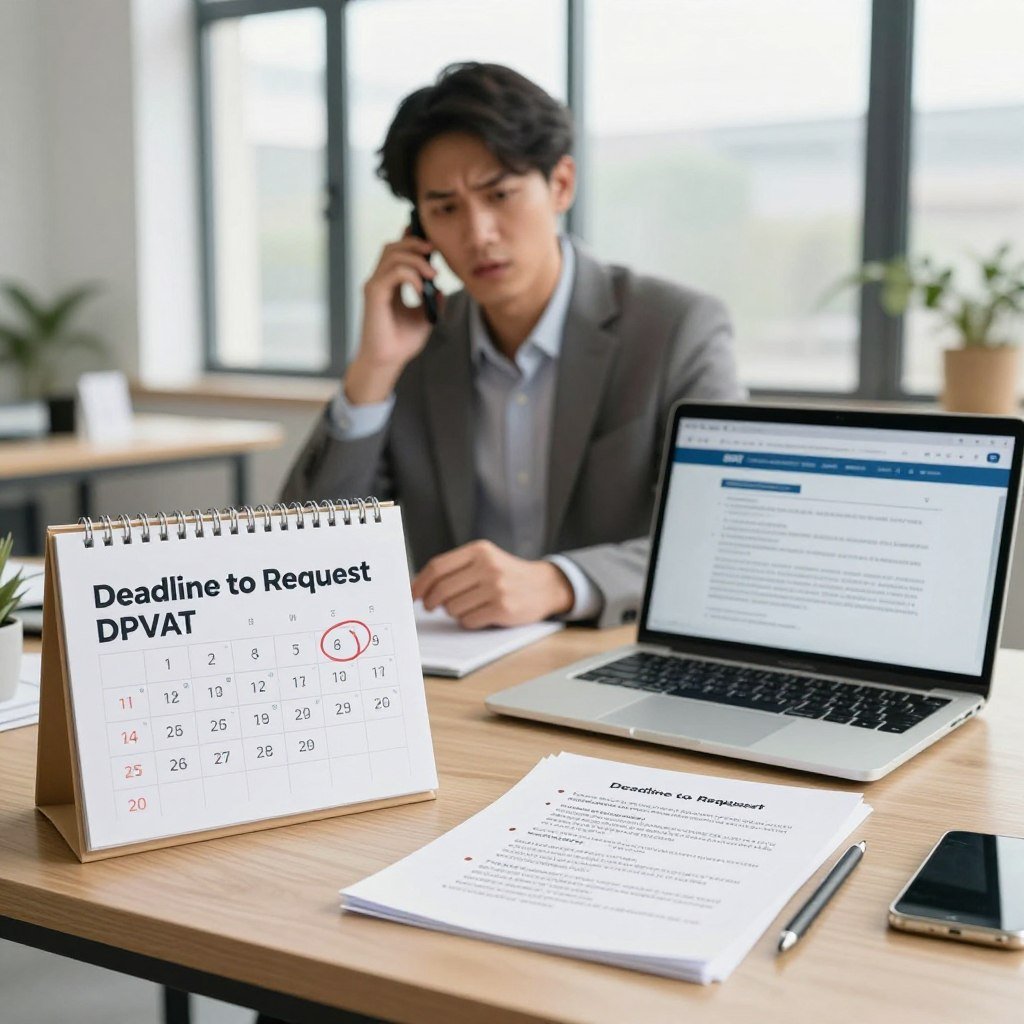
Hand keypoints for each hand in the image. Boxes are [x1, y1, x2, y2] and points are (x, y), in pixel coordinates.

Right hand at [344, 231, 440, 403]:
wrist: (389, 361)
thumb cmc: (402, 342)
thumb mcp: (425, 318)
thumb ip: (432, 301)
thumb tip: (441, 288)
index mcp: (389, 284)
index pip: (397, 252)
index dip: (411, 240)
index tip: (432, 245)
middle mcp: (379, 281)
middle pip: (392, 247)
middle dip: (414, 243)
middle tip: (434, 251)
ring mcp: (375, 286)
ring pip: (392, 255)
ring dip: (416, 260)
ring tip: (432, 274)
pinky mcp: (374, 294)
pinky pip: (393, 273)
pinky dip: (411, 275)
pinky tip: (420, 289)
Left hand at [411, 540, 574, 628]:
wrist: (544, 586)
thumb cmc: (507, 574)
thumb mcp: (485, 560)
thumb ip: (456, 568)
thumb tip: (420, 587)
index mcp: (479, 550)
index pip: (438, 567)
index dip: (420, 583)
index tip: (412, 595)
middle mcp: (488, 566)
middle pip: (442, 589)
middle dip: (432, 602)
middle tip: (431, 606)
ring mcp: (496, 588)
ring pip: (453, 608)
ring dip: (453, 612)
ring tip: (466, 606)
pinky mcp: (503, 608)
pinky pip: (468, 621)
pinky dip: (468, 621)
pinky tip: (480, 614)